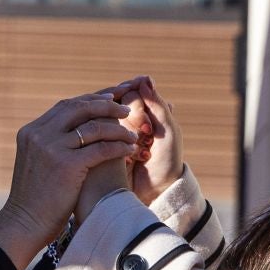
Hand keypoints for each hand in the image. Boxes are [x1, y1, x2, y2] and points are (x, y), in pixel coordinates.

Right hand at [0, 94, 138, 269]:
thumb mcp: (36, 163)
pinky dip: (119, 146)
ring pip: (94, 127)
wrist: (24, 224)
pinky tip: (130, 149)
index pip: (66, 106)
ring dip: (117, 128)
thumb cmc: (34, 200)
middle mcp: (40, 134)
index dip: (91, 100)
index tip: (110, 98)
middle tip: (126, 108)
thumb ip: (49, 144)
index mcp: (31, 131)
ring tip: (132, 133)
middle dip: (106, 105)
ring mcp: (52, 148)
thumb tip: (72, 133)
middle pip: (80, 108)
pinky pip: (101, 148)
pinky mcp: (67, 164)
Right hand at [113, 76, 184, 205]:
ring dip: (129, 132)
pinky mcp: (103, 147)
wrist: (156, 190)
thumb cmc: (166, 160)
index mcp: (144, 112)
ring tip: (145, 145)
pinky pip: (101, 135)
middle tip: (148, 133)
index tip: (147, 119)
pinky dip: (119, 143)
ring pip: (109, 118)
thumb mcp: (168, 130)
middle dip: (135, 117)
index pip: (130, 92)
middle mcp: (127, 119)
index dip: (136, 100)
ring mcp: (114, 133)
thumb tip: (144, 78)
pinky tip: (132, 155)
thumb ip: (157, 104)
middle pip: (118, 103)